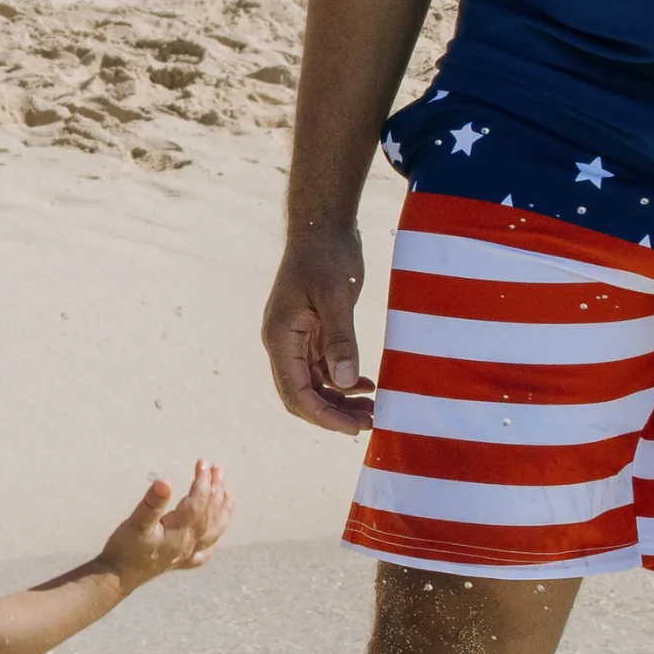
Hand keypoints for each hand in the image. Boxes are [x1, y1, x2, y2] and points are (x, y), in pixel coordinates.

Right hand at [99, 460, 232, 586]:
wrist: (116, 578)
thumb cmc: (125, 549)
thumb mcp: (135, 523)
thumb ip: (152, 503)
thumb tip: (164, 482)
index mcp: (180, 530)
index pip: (198, 501)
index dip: (202, 480)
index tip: (203, 462)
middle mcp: (188, 542)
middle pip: (209, 512)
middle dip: (215, 489)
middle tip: (218, 468)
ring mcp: (186, 553)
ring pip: (212, 530)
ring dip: (222, 511)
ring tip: (230, 494)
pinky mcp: (179, 562)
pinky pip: (204, 551)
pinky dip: (212, 541)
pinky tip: (214, 538)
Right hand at [263, 224, 373, 432]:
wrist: (322, 225)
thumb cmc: (327, 255)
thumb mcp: (336, 297)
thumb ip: (340, 339)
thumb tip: (346, 382)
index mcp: (280, 338)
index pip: (296, 393)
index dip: (324, 416)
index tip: (354, 428)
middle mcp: (283, 343)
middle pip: (302, 395)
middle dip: (332, 414)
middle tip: (369, 423)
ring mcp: (295, 338)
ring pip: (314, 384)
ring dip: (340, 400)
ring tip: (373, 410)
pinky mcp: (311, 332)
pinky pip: (323, 368)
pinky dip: (343, 381)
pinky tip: (367, 385)